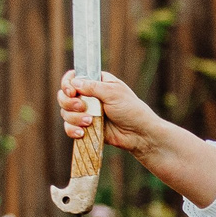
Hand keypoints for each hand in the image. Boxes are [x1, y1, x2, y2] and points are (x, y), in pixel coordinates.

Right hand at [58, 70, 215, 205]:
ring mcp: (91, 116)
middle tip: (81, 107)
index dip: (69, 81)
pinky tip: (82, 133)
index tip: (71, 86)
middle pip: (67, 95)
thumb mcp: (115, 96)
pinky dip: (74, 132)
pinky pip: (73, 130)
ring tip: (86, 122)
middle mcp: (94, 99)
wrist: (148, 139)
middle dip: (69, 102)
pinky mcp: (91, 133)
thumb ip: (94, 88)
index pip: (76, 76)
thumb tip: (76, 81)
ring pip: (67, 114)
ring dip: (71, 118)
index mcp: (100, 84)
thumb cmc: (138, 114)